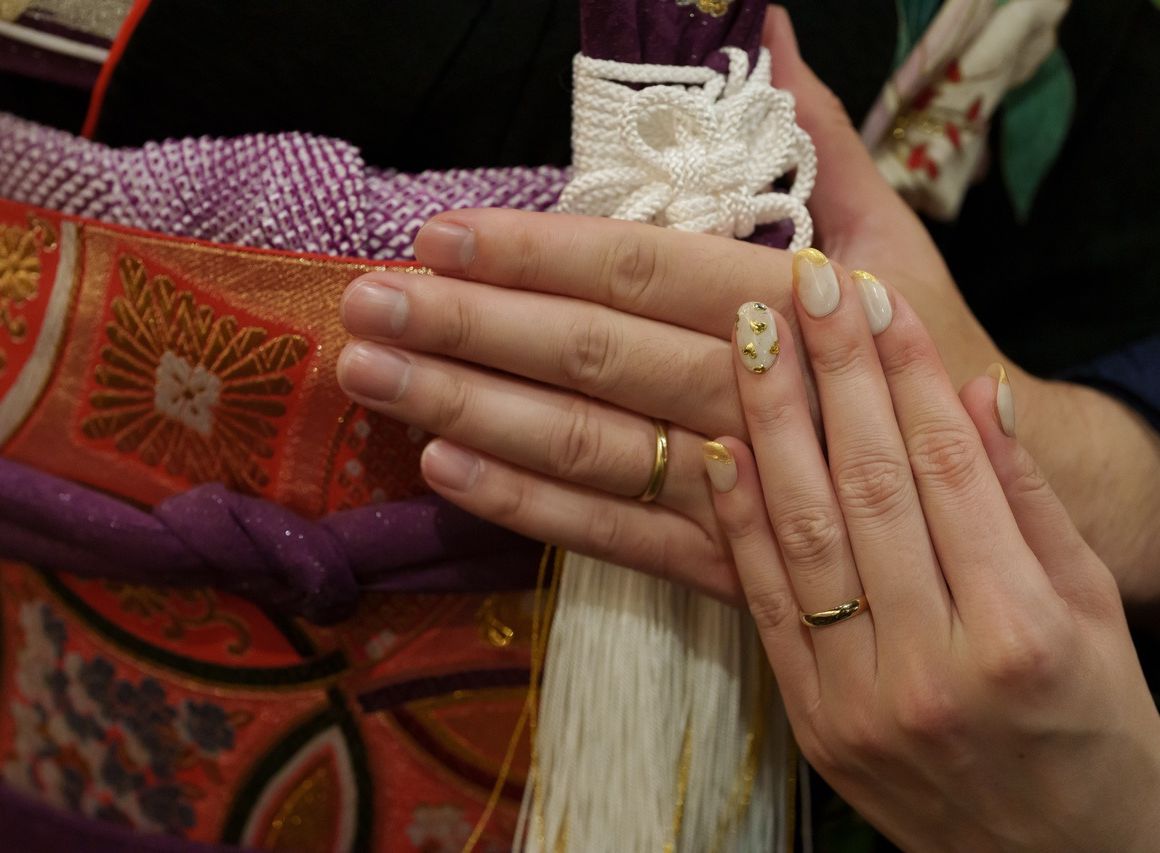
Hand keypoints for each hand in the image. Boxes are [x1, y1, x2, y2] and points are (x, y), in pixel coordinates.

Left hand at [337, 7, 1159, 599]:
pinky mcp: (719, 559)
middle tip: (366, 306)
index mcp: (786, 301)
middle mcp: (748, 391)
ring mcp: (731, 486)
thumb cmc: (918, 344)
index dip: (534, 254)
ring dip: (468, 410)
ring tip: (371, 379)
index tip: (439, 237)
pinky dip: (525, 505)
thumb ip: (813, 131)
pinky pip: (610, 534)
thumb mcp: (887, 226)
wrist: (977, 484)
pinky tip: (442, 469)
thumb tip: (762, 22)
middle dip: (470, 330)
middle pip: (591, 357)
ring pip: (584, 444)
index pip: (638, 268)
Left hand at [706, 253, 1159, 850]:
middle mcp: (934, 663)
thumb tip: (976, 394)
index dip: (905, 370)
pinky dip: (739, 519)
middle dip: (832, 371)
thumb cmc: (1096, 729)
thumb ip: (1031, 502)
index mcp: (1021, 631)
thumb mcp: (1094, 613)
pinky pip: (765, 602)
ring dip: (771, 424)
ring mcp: (861, 698)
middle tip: (803, 282)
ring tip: (749, 337)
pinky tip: (720, 443)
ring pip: (804, 531)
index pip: (947, 467)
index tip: (871, 293)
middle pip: (868, 483)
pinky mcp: (813, 720)